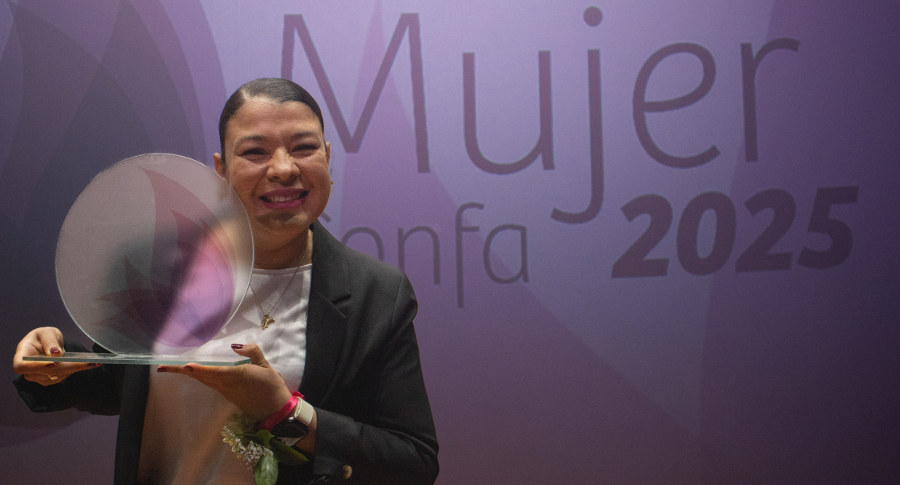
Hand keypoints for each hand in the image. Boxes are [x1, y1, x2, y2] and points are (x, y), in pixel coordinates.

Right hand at [12, 326, 97, 385]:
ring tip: (92, 361)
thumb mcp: (47, 333)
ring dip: (74, 368)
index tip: (53, 363)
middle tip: (86, 362)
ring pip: (56, 376)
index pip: (22, 366)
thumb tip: (54, 353)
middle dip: (66, 367)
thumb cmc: (44, 336)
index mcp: (22, 355)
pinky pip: (63, 377)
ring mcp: (38, 377)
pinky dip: (76, 370)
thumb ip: (50, 341)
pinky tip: (90, 364)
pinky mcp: (49, 380)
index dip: (36, 366)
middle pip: (44, 372)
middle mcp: (28, 369)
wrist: (48, 345)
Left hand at [157, 343, 292, 421]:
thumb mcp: (266, 366)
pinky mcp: (227, 394)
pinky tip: (194, 372)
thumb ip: (252, 352)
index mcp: (238, 376)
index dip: (200, 369)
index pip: (215, 372)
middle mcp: (227, 385)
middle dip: (182, 372)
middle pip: (202, 377)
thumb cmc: (272, 386)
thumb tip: (235, 345)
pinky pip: (210, 384)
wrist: (275, 410)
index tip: (186, 366)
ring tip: (172, 368)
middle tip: (162, 368)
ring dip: (188, 374)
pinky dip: (200, 377)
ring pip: (204, 381)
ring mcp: (226, 391)